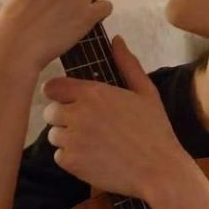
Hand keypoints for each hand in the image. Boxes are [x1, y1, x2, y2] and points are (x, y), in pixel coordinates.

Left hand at [41, 34, 191, 199]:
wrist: (159, 169)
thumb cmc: (155, 129)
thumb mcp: (146, 92)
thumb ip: (128, 64)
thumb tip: (117, 39)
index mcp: (94, 93)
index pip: (52, 87)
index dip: (59, 93)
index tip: (71, 100)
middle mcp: (79, 113)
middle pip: (50, 112)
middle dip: (64, 117)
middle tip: (87, 125)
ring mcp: (73, 139)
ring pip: (53, 135)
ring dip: (68, 138)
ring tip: (94, 142)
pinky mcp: (72, 163)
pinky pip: (59, 156)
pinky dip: (72, 158)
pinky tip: (95, 157)